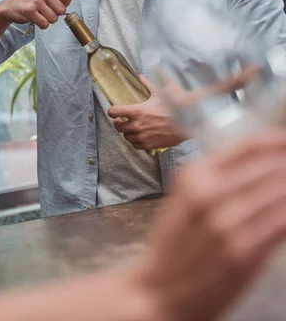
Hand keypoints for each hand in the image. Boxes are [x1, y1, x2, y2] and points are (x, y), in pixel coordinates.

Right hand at [0, 0, 77, 29]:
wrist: (11, 6)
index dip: (63, 4)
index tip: (54, 3)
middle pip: (62, 10)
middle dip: (55, 14)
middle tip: (44, 9)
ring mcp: (36, 0)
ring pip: (54, 19)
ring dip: (47, 19)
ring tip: (39, 13)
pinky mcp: (29, 11)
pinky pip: (45, 24)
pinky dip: (41, 24)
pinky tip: (34, 18)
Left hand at [108, 75, 185, 149]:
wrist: (189, 122)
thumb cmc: (175, 105)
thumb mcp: (161, 91)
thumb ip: (148, 84)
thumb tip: (141, 76)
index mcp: (137, 111)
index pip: (114, 112)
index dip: (112, 111)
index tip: (114, 111)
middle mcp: (137, 125)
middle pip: (117, 127)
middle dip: (118, 123)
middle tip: (121, 120)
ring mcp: (143, 136)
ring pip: (126, 137)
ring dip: (127, 132)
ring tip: (132, 128)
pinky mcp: (149, 145)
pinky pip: (135, 145)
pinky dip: (135, 141)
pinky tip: (140, 136)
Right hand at [138, 129, 285, 320]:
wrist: (158, 292)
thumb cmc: (173, 244)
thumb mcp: (183, 199)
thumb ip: (214, 178)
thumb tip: (260, 162)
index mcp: (193, 176)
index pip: (246, 146)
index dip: (276, 140)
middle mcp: (209, 194)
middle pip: (269, 167)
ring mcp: (227, 223)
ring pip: (281, 192)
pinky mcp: (244, 253)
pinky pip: (282, 222)